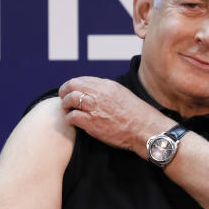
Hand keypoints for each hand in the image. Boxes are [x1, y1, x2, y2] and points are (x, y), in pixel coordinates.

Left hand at [58, 77, 173, 157]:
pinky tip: (72, 122)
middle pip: (72, 85)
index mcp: (107, 86)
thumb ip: (107, 91)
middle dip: (65, 91)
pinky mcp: (92, 123)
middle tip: (64, 99)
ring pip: (70, 99)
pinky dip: (69, 119)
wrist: (144, 129)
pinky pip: (72, 117)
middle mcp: (99, 94)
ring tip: (67, 110)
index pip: (83, 79)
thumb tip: (94, 91)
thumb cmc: (136, 115)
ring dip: (65, 104)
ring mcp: (95, 108)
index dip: (73, 85)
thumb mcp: (122, 94)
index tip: (71, 91)